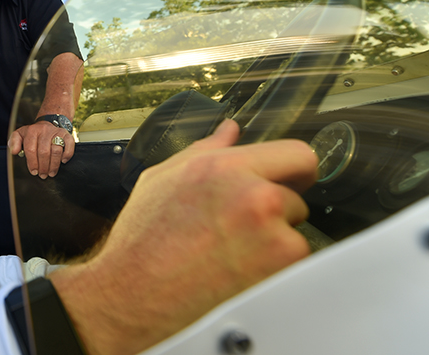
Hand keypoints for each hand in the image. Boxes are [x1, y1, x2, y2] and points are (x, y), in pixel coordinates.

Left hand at [8, 121, 73, 178]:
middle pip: (44, 152)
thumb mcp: (20, 135)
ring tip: (51, 173)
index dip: (32, 163)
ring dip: (54, 165)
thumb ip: (14, 142)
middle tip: (42, 175)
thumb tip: (14, 151)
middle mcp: (44, 130)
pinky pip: (69, 145)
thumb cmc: (32, 134)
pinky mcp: (67, 134)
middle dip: (43, 167)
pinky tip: (63, 161)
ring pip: (56, 151)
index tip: (33, 172)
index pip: (31, 149)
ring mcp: (56, 132)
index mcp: (31, 131)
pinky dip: (67, 155)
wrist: (47, 123)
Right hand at [50, 119, 317, 354]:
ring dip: (274, 245)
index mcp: (223, 167)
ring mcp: (271, 233)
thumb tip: (230, 131)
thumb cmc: (141, 242)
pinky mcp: (280, 270)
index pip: (296, 154)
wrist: (132, 297)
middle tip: (243, 230)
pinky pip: (292, 267)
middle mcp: (252, 194)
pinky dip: (272, 273)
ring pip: (294, 234)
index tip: (286, 183)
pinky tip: (236, 275)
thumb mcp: (161, 180)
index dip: (291, 172)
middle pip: (298, 197)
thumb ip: (204, 150)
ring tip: (230, 257)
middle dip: (276, 211)